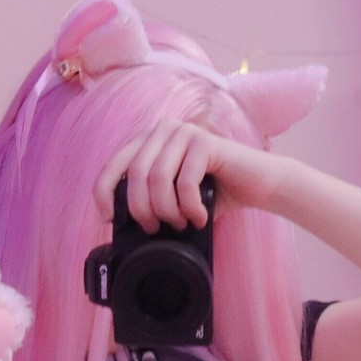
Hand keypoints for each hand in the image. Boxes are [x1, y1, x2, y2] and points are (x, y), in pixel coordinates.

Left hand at [93, 120, 278, 234]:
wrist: (256, 185)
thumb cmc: (214, 194)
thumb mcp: (172, 197)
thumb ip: (148, 198)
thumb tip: (121, 222)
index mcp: (149, 141)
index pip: (113, 164)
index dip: (104, 193)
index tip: (112, 219)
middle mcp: (163, 131)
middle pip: (135, 174)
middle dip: (142, 210)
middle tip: (156, 229)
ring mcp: (185, 132)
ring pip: (157, 178)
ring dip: (167, 210)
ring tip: (181, 223)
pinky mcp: (205, 142)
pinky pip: (184, 182)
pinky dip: (189, 207)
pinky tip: (199, 218)